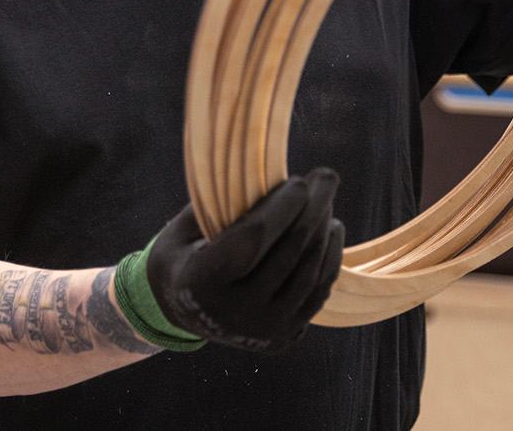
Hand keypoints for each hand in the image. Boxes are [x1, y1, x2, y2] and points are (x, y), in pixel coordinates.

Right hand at [140, 168, 344, 352]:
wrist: (180, 311)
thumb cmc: (183, 255)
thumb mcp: (183, 228)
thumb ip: (219, 205)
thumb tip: (269, 173)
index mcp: (199, 284)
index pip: (250, 242)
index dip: (279, 209)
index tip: (299, 181)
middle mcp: (231, 315)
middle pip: (286, 256)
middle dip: (312, 210)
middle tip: (326, 176)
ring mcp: (260, 332)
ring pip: (308, 276)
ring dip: (324, 233)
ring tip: (328, 200)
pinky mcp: (281, 338)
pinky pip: (316, 295)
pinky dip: (329, 259)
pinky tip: (331, 229)